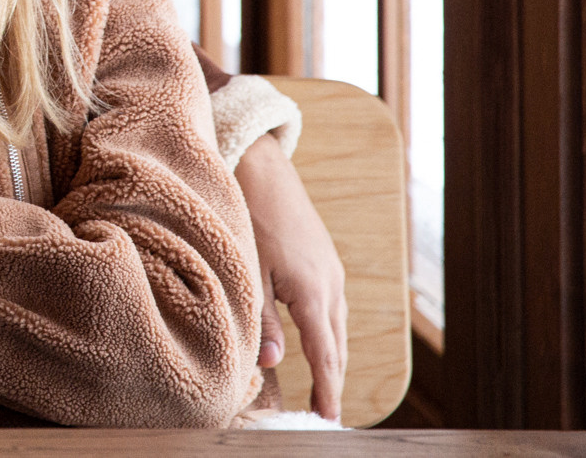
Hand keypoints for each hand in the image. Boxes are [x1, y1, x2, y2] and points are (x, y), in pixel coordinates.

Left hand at [236, 133, 347, 419]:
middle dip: (333, 379)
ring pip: (337, 326)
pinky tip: (316, 337)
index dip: (327, 389)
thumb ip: (262, 320)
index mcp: (313, 292)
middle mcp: (330, 284)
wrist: (261, 166)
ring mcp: (331, 270)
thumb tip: (274, 364)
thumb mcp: (249, 270)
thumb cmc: (248, 214)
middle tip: (326, 412)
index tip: (328, 419)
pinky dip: (328, 330)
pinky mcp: (324, 260)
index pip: (325, 355)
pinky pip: (332, 306)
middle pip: (337, 345)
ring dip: (332, 356)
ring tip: (323, 385)